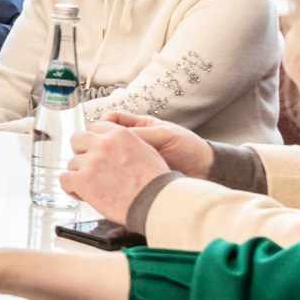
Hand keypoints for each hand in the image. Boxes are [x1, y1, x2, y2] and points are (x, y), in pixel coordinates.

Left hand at [64, 124, 173, 223]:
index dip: (93, 141)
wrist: (156, 202)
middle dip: (81, 153)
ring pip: (72, 163)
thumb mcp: (146, 151)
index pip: (95, 127)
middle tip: (87, 166)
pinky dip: (71, 188)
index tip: (93, 149)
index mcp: (119, 134)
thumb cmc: (155, 183)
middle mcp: (103, 144)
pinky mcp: (83, 179)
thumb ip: (126, 144)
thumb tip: (116, 148)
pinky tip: (81, 193)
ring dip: (79, 174)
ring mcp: (92, 161)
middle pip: (77, 140)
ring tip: (91, 186)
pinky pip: (65, 179)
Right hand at [101, 112, 215, 179]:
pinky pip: (117, 175)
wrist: (205, 170)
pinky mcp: (134, 176)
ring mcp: (132, 160)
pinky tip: (110, 179)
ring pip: (108, 159)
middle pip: (105, 140)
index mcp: (138, 128)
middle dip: (97, 145)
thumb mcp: (164, 135)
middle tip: (94, 152)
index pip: (111, 120)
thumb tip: (113, 137)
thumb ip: (140, 135)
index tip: (97, 132)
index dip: (101, 124)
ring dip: (103, 162)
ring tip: (100, 166)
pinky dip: (110, 177)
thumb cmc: (189, 147)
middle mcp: (132, 143)